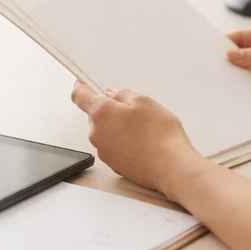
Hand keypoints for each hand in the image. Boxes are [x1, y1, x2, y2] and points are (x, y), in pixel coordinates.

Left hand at [70, 81, 204, 195]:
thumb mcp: (144, 102)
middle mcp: (96, 133)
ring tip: (143, 130)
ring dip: (118, 127)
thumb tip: (112, 94)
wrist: (170, 167)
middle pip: (96, 115)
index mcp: (101, 113)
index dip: (81, 86)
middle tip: (133, 110)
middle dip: (110, 110)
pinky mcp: (113, 165)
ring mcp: (104, 151)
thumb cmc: (159, 134)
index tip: (83, 83)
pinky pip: (114, 147)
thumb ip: (123, 94)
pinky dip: (123, 143)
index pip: (80, 96)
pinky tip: (142, 143)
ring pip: (106, 132)